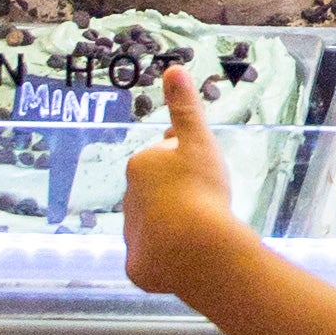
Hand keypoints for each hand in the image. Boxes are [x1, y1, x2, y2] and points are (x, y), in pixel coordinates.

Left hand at [121, 67, 250, 301]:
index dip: (188, 164)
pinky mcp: (137, 267)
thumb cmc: (202, 191)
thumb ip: (185, 108)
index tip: (205, 175)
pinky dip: (169, 259)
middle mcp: (128, 198)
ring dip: (174, 227)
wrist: (198, 250)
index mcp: (140, 165)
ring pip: (156, 225)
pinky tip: (189, 258)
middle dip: (179, 196)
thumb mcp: (198, 142)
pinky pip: (154, 258)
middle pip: (159, 192)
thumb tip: (173, 67)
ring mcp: (131, 235)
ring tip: (201, 234)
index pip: (165, 158)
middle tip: (208, 205)